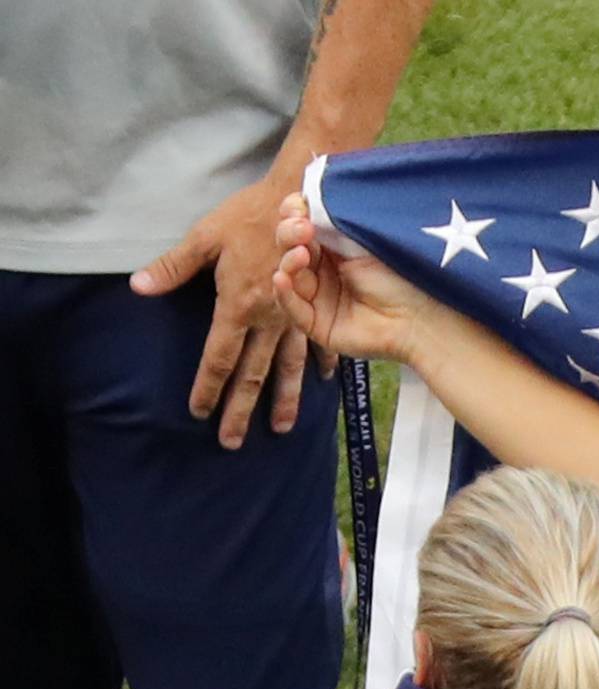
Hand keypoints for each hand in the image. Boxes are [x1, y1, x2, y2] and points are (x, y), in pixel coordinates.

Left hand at [131, 178, 325, 448]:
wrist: (302, 198)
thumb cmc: (249, 214)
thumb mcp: (204, 236)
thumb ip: (173, 267)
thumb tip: (139, 288)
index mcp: (237, 307)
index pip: (219, 359)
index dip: (208, 388)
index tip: (199, 413)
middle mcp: (269, 321)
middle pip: (252, 376)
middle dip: (241, 411)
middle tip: (232, 442)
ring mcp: (296, 317)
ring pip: (288, 369)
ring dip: (284, 401)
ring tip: (282, 429)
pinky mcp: (318, 307)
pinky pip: (319, 343)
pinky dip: (320, 365)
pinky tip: (322, 383)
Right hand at [274, 194, 429, 366]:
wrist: (424, 316)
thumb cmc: (405, 274)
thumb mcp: (368, 236)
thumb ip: (338, 217)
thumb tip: (307, 197)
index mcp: (336, 246)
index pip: (302, 225)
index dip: (294, 213)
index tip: (299, 205)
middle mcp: (326, 271)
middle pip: (290, 247)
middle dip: (290, 233)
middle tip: (303, 227)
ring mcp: (321, 299)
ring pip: (288, 276)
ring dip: (289, 260)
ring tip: (301, 253)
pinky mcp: (319, 325)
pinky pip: (293, 309)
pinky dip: (284, 292)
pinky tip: (283, 277)